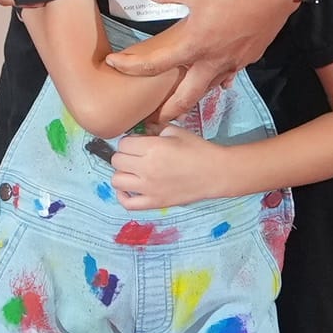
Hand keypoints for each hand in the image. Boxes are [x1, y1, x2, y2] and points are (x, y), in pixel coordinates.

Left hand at [102, 129, 243, 208]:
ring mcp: (149, 188)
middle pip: (117, 160)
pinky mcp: (155, 202)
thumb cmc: (198, 149)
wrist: (216, 172)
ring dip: (122, 173)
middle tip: (137, 155)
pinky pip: (128, 203)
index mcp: (152, 148)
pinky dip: (123, 196)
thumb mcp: (175, 131)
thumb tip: (138, 132)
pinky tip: (129, 188)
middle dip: (125, 155)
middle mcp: (147, 168)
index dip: (130, 141)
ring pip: (116, 181)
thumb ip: (154, 129)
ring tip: (133, 171)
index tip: (139, 143)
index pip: (123, 143)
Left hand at [143, 0, 296, 126]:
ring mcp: (231, 63)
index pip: (156, 63)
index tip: (116, 65)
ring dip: (193, 98)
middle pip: (185, 98)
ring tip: (181, 104)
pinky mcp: (247, 59)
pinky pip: (228, 76)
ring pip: (208, 89)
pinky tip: (218, 80)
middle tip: (154, 122)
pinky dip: (219, 80)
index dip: (132, 66)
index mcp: (194, 45)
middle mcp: (210, 62)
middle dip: (168, 113)